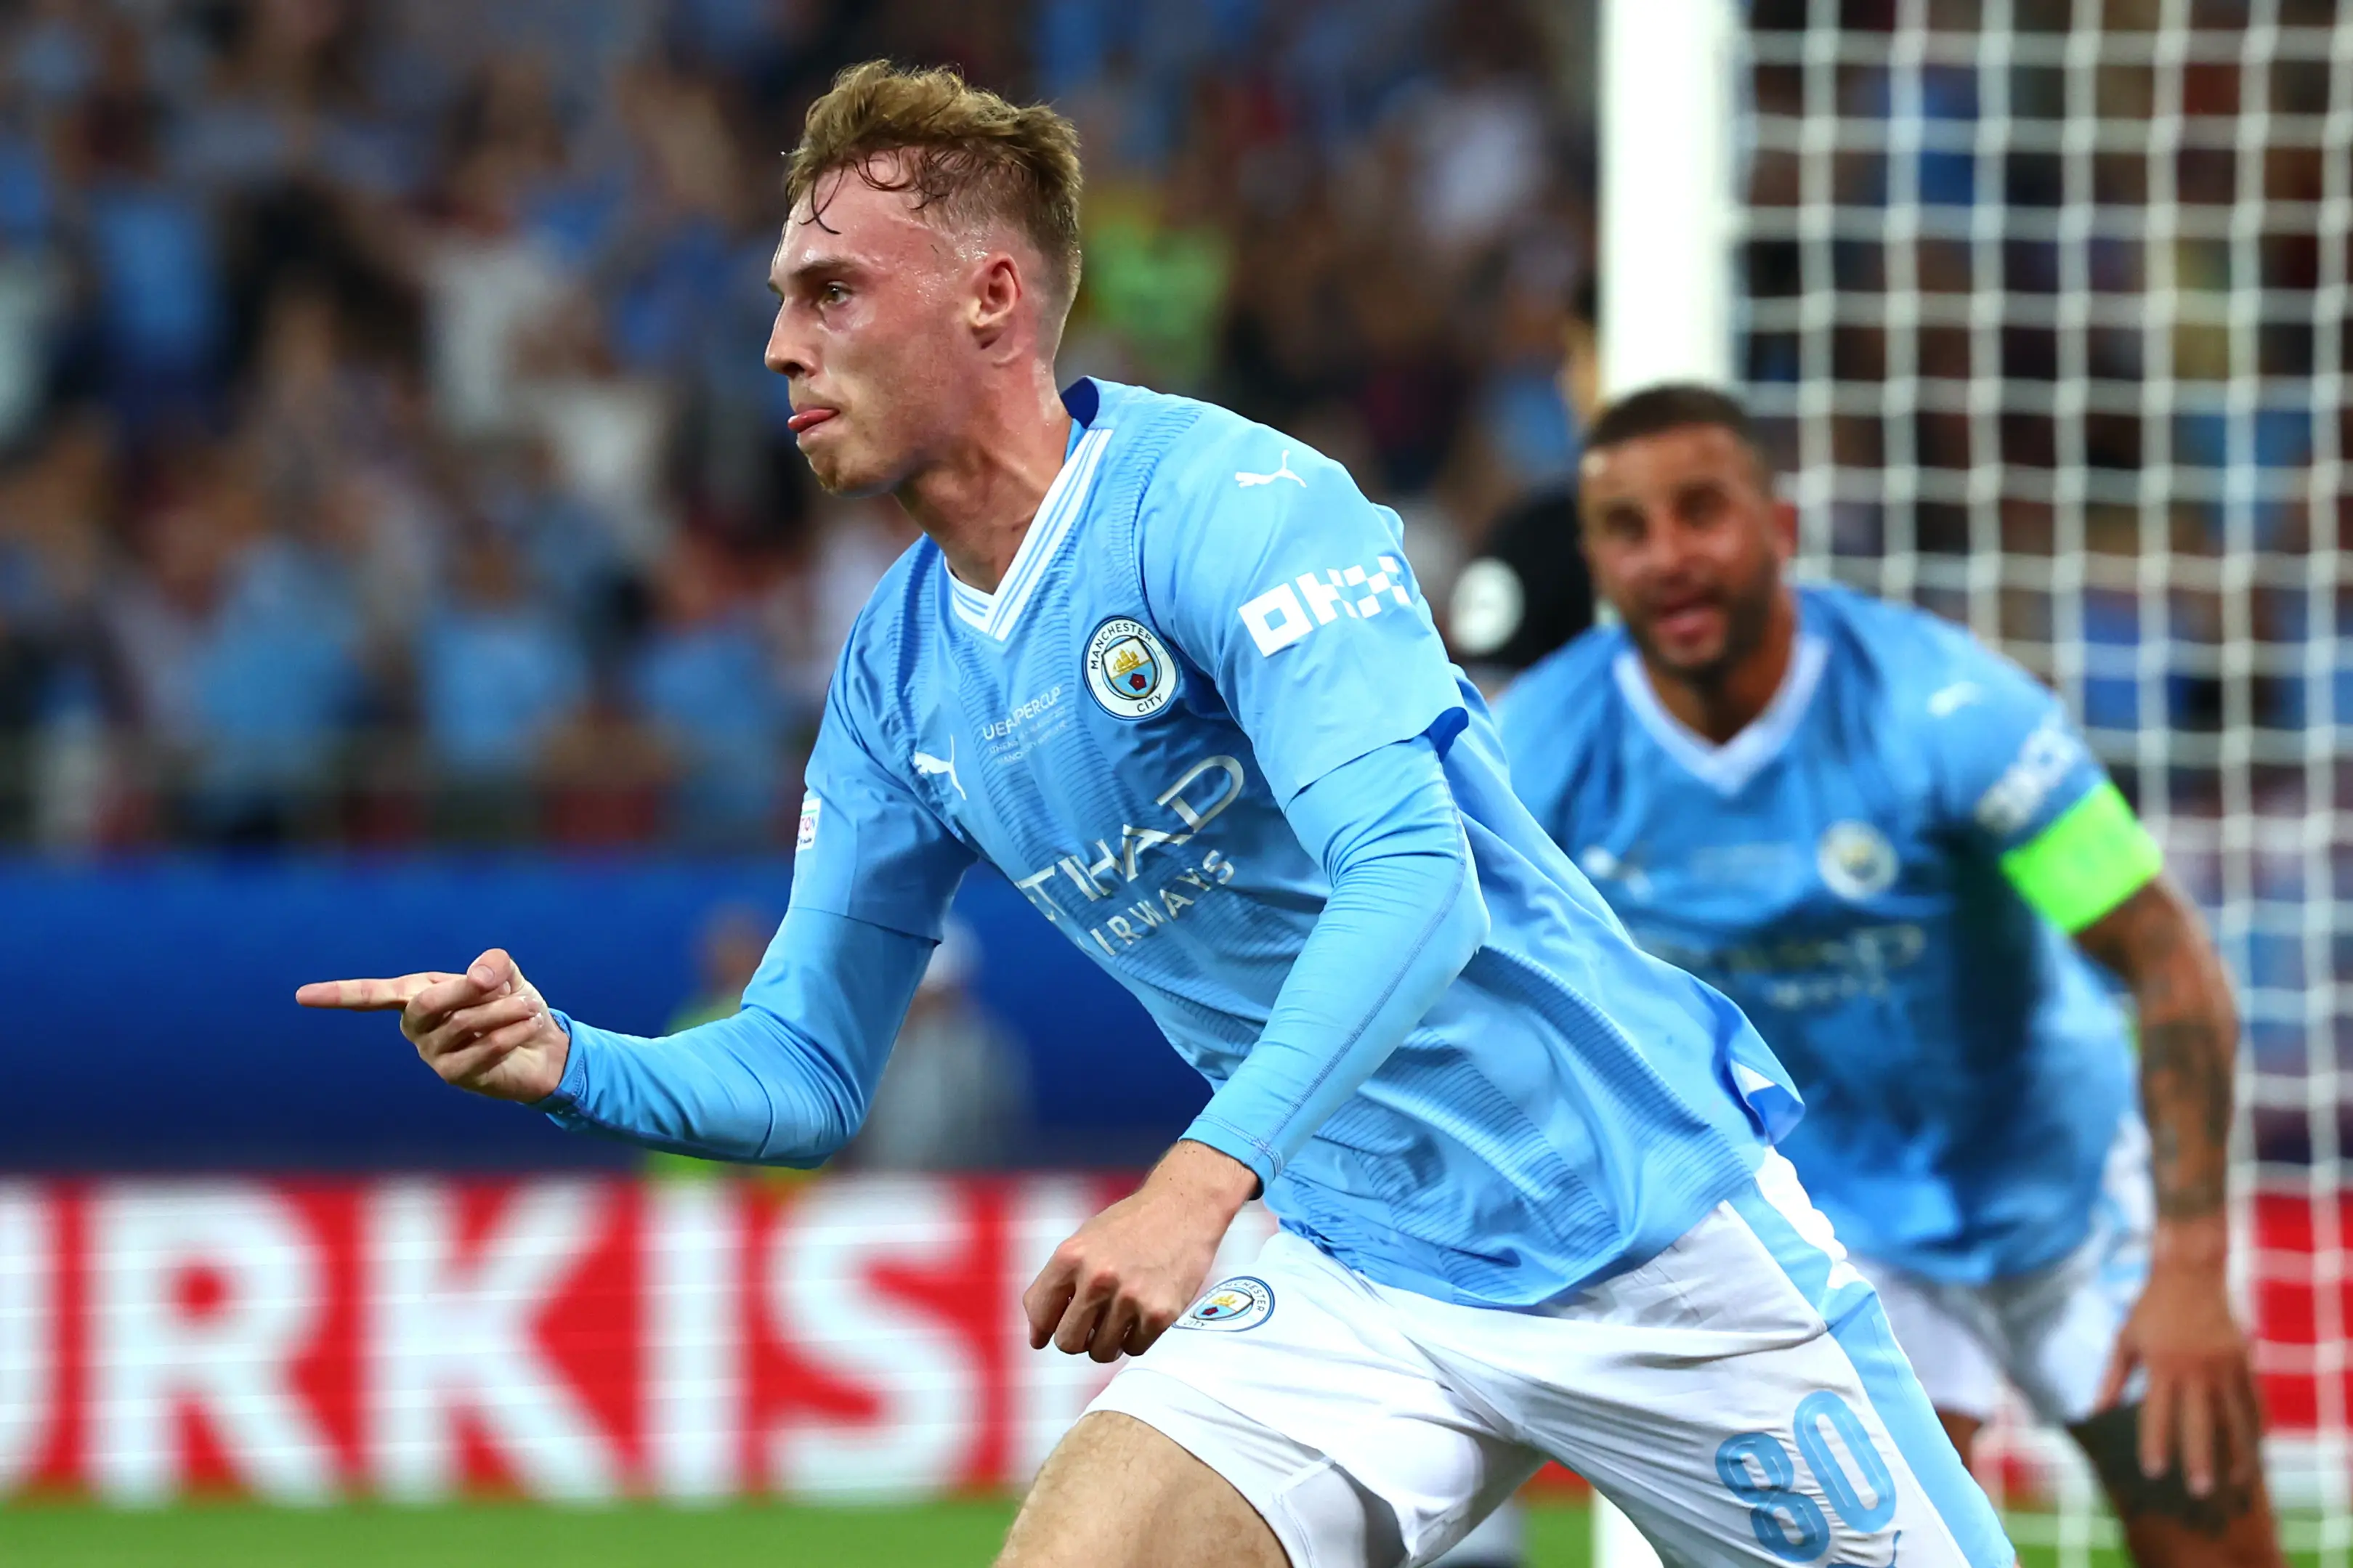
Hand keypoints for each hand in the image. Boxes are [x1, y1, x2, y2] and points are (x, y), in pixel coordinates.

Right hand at [296, 947, 570, 1102]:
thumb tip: (477, 976)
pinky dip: (509, 1033)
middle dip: (466, 990)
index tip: (301, 996)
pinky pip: (481, 1049)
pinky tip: (527, 1026)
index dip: (337, 995)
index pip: (370, 995)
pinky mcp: (455, 1076)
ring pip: (461, 1024)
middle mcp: (416, 1027)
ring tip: (528, 1006)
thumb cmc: (513, 1003)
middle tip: (500, 984)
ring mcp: (432, 1054)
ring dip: (501, 1011)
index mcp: (416, 995)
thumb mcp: (505, 974)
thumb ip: (492, 964)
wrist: (542, 1046)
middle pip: (425, 1004)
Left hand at [1023, 1140, 1259, 1363]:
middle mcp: (1097, 1278)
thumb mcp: (1085, 1241)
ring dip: (1107, 1342)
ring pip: (1101, 1352)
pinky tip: (1141, 1314)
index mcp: (1071, 1257)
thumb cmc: (1131, 1225)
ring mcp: (1129, 1298)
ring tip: (1118, 1318)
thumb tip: (1038, 1336)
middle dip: (1077, 1339)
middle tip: (1090, 1326)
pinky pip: (1134, 1348)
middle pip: (1068, 1342)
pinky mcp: (1160, 1313)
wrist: (1183, 1207)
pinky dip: (1135, 1338)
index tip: (1046, 1335)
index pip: (1039, 1313)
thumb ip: (1059, 1282)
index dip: (1042, 1329)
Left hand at [2097, 1219, 2261, 1498]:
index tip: (2153, 1472)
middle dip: (2200, 1458)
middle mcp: (2195, 1369)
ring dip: (2236, 1450)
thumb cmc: (2150, 1309)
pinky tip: (2255, 1445)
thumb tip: (2093, 1411)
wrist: (2189, 1273)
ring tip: (2235, 1479)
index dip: (2155, 1443)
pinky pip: (2253, 1399)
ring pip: (2234, 1417)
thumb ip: (2111, 1379)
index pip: (2157, 1414)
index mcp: (2161, 1365)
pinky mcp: (2243, 1360)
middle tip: (2200, 1490)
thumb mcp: (2124, 1340)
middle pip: (2199, 1423)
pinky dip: (2256, 1423)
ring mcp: (2224, 1365)